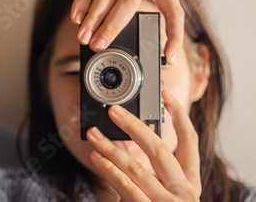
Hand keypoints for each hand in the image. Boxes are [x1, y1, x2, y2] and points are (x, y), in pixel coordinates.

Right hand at [66, 0, 183, 64]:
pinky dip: (82, 0)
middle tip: (98, 45)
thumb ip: (123, 2)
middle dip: (112, 27)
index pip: (173, 8)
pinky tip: (76, 16)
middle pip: (131, 0)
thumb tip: (110, 37)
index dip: (174, 33)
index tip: (169, 57)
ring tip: (83, 35)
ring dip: (93, 17)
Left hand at [86, 90, 200, 200]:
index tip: (163, 94)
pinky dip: (110, 170)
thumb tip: (123, 136)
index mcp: (190, 179)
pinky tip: (97, 158)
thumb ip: (150, 166)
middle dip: (135, 126)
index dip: (178, 114)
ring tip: (93, 134)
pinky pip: (128, 188)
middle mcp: (184, 190)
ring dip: (111, 148)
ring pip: (138, 168)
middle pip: (161, 149)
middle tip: (113, 110)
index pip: (189, 140)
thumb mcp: (162, 188)